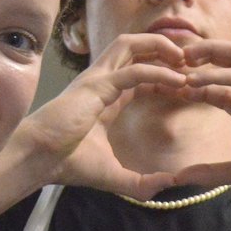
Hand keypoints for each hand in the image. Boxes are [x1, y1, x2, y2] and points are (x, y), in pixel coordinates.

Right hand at [1, 33, 194, 201]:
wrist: (39, 160)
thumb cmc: (67, 164)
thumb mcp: (114, 176)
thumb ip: (141, 182)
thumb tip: (170, 185)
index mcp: (106, 96)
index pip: (138, 71)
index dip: (163, 73)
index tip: (186, 85)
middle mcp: (102, 81)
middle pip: (134, 48)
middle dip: (163, 48)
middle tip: (191, 62)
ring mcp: (98, 80)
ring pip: (131, 44)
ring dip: (160, 47)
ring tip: (185, 60)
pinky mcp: (96, 86)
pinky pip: (133, 70)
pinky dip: (158, 72)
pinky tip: (177, 81)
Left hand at [160, 38, 230, 197]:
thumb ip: (212, 171)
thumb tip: (179, 177)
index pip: (220, 87)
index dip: (195, 84)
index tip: (170, 86)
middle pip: (229, 60)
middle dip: (202, 55)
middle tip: (172, 58)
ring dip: (210, 53)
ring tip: (183, 57)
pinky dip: (218, 75)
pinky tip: (196, 79)